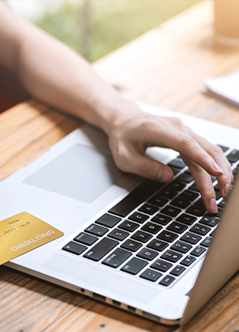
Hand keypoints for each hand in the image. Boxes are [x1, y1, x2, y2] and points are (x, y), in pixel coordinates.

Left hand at [105, 106, 232, 213]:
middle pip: (203, 149)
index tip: (217, 173)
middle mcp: (176, 127)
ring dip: (220, 169)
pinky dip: (214, 163)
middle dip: (216, 174)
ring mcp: (183, 130)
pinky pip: (204, 149)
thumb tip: (168, 178)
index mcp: (158, 130)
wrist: (124, 120)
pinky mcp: (186, 135)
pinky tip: (221, 176)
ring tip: (224, 192)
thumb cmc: (122, 138)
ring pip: (208, 149)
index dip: (202, 159)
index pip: (186, 144)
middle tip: (221, 196)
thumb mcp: (124, 157)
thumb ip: (145, 167)